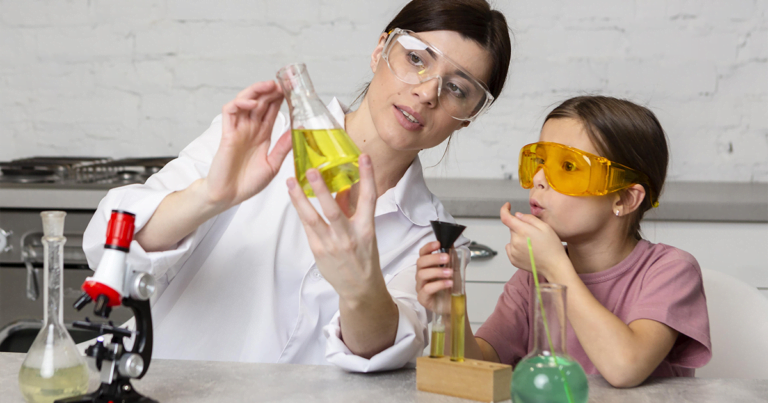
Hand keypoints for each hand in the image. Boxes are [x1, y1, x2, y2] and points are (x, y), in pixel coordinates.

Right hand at [204, 81, 292, 209]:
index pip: (271, 110)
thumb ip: (283, 147)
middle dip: (270, 90)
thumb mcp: (272, 164)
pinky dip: (240, 103)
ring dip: (256, 90)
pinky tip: (251, 103)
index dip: (280, 98)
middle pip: (260, 101)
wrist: (228, 196)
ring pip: (244, 101)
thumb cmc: (248, 183)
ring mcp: (238, 129)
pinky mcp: (227, 133)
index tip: (292, 90)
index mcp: (262, 135)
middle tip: (283, 83)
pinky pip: (230, 112)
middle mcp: (250, 129)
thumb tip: (298, 131)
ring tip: (268, 86)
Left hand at [286, 154, 384, 301]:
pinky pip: (307, 227)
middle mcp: (349, 236)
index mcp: (366, 228)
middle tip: (312, 171)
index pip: (369, 198)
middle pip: (333, 210)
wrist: (359, 287)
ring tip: (291, 182)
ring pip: (312, 219)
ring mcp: (331, 244)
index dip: (367, 176)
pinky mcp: (318, 251)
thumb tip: (342, 188)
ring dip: (300, 199)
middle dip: (322, 189)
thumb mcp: (365, 232)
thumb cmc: (363, 257)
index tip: (364, 157)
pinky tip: (294, 197)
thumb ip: (352, 210)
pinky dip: (301, 211)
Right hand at [415, 241, 452, 313]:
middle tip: (447, 258)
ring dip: (437, 271)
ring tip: (450, 273)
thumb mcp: (455, 270)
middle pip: (420, 262)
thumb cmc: (451, 287)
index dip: (428, 247)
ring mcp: (421, 287)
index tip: (438, 244)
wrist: (454, 305)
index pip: (422, 253)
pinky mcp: (423, 298)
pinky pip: (427, 289)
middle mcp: (421, 275)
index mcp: (427, 266)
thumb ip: (452, 258)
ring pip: (421, 275)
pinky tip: (449, 283)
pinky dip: (438, 284)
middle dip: (434, 258)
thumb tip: (452, 242)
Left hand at [500, 202, 571, 281]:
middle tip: (534, 234)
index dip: (504, 210)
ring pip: (513, 238)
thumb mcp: (545, 227)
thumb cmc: (552, 247)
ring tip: (534, 244)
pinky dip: (517, 247)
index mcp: (522, 231)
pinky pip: (511, 248)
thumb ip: (529, 218)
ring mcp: (513, 251)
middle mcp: (515, 241)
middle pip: (512, 228)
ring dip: (520, 238)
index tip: (507, 206)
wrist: (554, 266)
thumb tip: (517, 215)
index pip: (505, 217)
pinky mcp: (513, 259)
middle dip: (520, 227)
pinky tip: (528, 250)